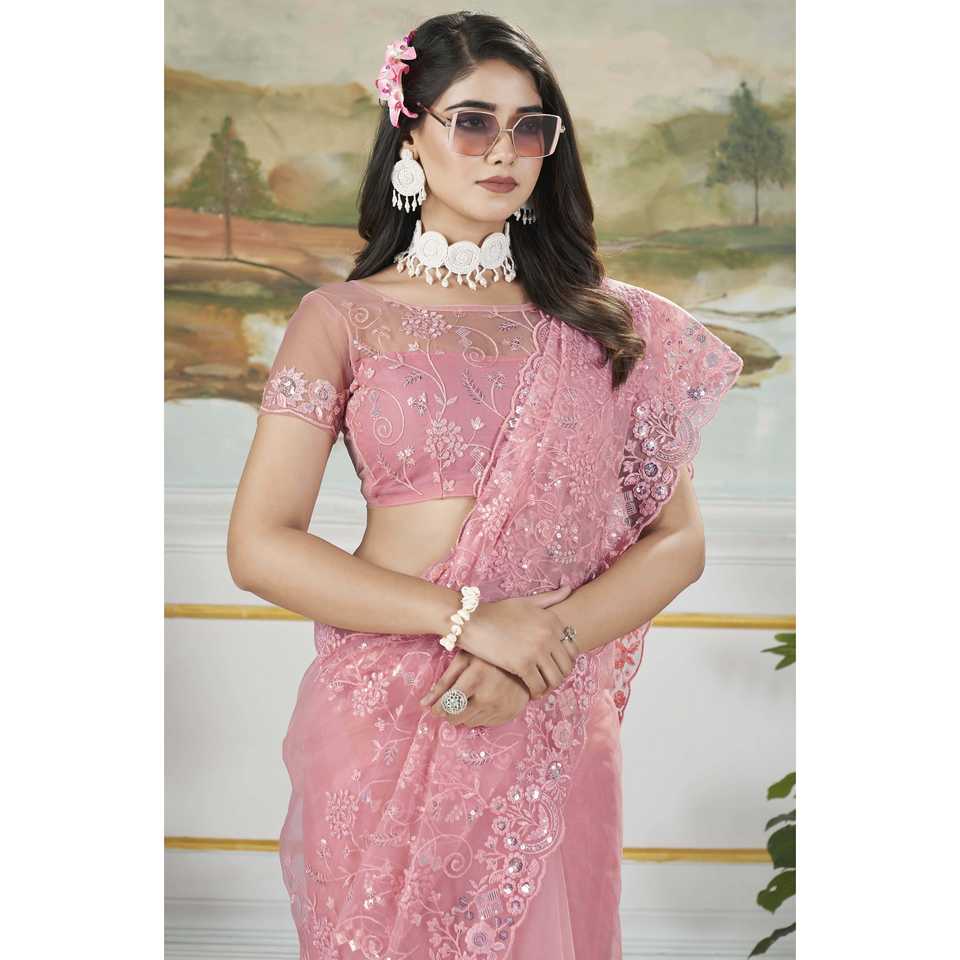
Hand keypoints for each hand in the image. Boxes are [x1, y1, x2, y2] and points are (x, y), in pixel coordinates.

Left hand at [419, 648, 529, 727]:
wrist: (525, 658)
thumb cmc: (488, 655)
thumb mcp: (464, 659)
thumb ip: (443, 682)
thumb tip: (423, 705)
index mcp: (475, 679)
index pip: (447, 705)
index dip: (437, 708)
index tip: (436, 706)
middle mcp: (488, 697)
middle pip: (456, 718)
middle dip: (449, 711)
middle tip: (453, 700)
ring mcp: (500, 708)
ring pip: (468, 722)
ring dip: (464, 713)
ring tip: (470, 697)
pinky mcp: (508, 715)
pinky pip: (484, 723)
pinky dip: (478, 715)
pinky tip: (483, 700)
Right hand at [453, 584, 579, 699]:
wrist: (472, 621)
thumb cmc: (497, 612)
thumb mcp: (526, 601)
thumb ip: (549, 598)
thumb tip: (568, 589)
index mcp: (552, 620)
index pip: (573, 649)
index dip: (565, 661)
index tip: (554, 666)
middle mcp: (548, 635)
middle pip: (566, 667)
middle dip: (559, 676)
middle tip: (548, 680)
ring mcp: (536, 650)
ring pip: (555, 679)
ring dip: (549, 687)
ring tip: (540, 687)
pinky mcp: (522, 665)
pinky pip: (538, 686)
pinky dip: (536, 692)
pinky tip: (530, 691)